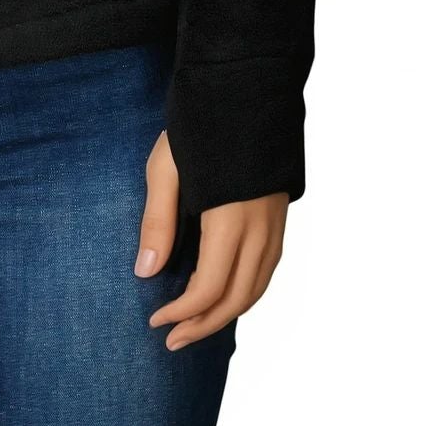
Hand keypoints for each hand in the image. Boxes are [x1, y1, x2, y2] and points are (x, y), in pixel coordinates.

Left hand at [133, 127, 286, 348]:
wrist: (244, 85)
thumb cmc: (198, 124)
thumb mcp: (165, 168)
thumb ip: (158, 221)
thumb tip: (146, 273)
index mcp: (230, 217)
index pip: (210, 286)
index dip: (183, 312)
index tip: (156, 321)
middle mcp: (260, 227)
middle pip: (237, 297)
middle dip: (204, 325)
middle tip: (173, 340)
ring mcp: (275, 223)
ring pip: (258, 288)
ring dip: (227, 314)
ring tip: (195, 327)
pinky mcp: (280, 216)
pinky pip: (267, 270)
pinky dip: (246, 292)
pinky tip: (225, 295)